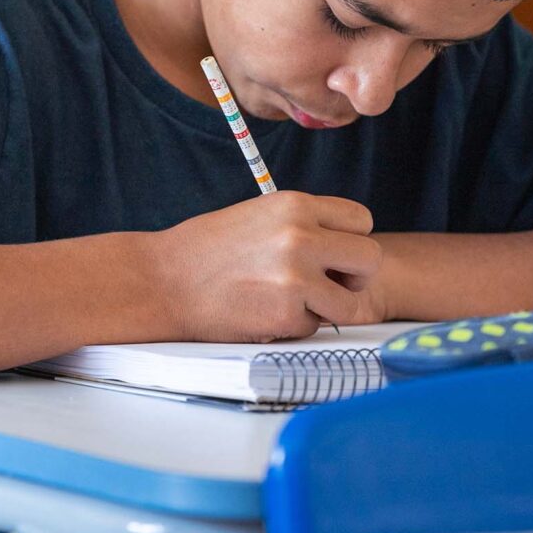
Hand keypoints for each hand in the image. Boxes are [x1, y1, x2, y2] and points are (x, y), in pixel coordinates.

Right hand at [143, 192, 382, 340]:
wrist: (163, 281)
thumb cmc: (204, 249)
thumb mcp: (258, 215)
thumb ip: (301, 225)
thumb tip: (340, 247)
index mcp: (295, 205)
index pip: (361, 220)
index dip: (351, 241)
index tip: (333, 254)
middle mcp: (302, 237)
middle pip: (370, 259)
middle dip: (354, 277)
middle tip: (328, 284)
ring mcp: (296, 277)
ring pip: (351, 303)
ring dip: (328, 308)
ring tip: (291, 301)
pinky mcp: (286, 314)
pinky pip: (315, 327)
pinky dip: (295, 325)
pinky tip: (264, 312)